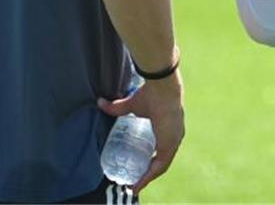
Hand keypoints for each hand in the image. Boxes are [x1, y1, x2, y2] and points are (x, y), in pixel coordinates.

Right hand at [98, 71, 184, 191]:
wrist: (162, 87)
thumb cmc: (151, 93)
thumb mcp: (132, 104)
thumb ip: (117, 107)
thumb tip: (100, 102)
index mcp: (169, 128)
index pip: (161, 148)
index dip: (150, 159)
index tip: (138, 166)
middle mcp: (174, 136)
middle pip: (161, 160)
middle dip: (147, 172)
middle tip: (133, 180)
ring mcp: (174, 141)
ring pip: (160, 166)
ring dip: (147, 177)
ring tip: (133, 186)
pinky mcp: (170, 144)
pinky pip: (160, 166)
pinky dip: (149, 176)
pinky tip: (138, 183)